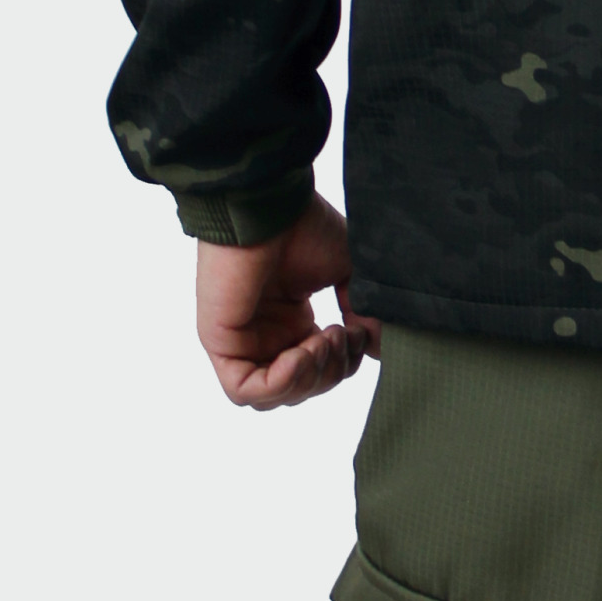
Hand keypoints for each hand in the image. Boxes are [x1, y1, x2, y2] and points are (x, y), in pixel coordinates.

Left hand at [195, 193, 380, 407]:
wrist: (270, 204)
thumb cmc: (304, 226)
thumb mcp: (350, 274)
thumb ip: (366, 314)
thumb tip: (381, 349)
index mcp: (291, 321)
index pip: (319, 371)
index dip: (346, 363)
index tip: (361, 330)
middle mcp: (265, 334)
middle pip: (301, 389)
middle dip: (332, 372)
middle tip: (343, 334)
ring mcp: (241, 340)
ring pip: (275, 396)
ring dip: (310, 377)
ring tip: (323, 338)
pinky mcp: (220, 342)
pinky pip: (245, 391)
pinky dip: (281, 382)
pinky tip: (301, 352)